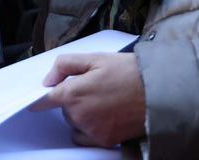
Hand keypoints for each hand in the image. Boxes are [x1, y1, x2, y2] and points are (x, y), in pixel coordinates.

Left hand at [31, 52, 145, 147]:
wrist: (157, 92)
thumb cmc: (128, 72)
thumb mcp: (96, 58)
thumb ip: (66, 64)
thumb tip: (47, 79)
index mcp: (74, 93)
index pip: (46, 100)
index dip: (43, 98)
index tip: (41, 99)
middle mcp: (80, 115)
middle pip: (65, 110)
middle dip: (74, 100)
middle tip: (95, 88)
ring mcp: (92, 130)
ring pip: (75, 124)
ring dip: (82, 115)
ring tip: (104, 101)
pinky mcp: (104, 141)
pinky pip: (85, 137)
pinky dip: (90, 129)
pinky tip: (106, 116)